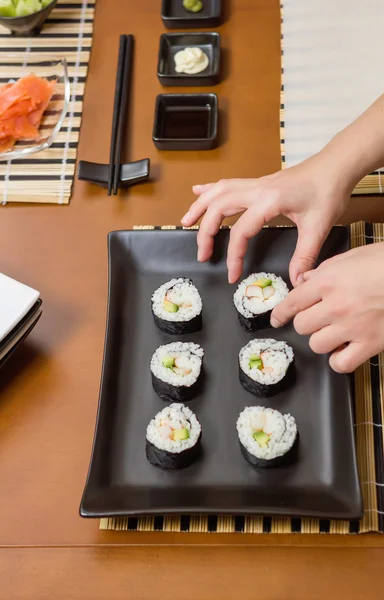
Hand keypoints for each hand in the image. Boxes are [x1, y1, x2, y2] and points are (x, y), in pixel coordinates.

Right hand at [181, 154, 351, 285]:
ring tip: (185, 223)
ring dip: (199, 207)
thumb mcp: (318, 227)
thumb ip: (305, 256)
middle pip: (219, 208)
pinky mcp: (258, 182)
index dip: (233, 255)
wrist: (335, 165)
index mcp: (270, 200)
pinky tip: (197, 191)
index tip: (233, 274)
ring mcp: (256, 183)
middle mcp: (257, 189)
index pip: (241, 231)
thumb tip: (297, 282)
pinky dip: (209, 188)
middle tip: (202, 254)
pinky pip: (227, 184)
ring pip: (218, 192)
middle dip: (206, 232)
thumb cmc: (328, 191)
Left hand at [271, 243, 383, 372]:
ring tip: (335, 332)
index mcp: (328, 282)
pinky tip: (345, 350)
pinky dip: (339, 360)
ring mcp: (352, 327)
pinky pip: (340, 363)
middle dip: (306, 322)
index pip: (293, 301)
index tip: (276, 318)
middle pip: (301, 325)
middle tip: (318, 318)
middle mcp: (335, 306)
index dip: (280, 312)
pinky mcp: (369, 344)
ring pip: (317, 344)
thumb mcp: (351, 257)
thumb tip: (304, 281)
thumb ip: (324, 270)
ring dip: (322, 339)